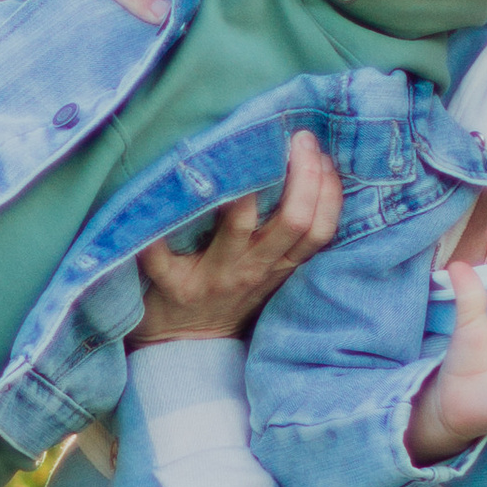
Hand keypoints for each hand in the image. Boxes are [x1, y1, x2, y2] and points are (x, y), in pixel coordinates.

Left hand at [129, 133, 341, 344]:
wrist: (184, 347)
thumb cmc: (228, 299)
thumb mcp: (267, 275)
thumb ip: (283, 240)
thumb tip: (306, 178)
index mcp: (277, 268)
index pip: (317, 230)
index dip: (328, 192)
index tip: (323, 155)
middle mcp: (252, 270)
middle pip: (293, 221)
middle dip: (304, 176)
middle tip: (301, 139)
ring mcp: (214, 277)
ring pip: (242, 224)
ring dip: (248, 185)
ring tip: (250, 147)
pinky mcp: (174, 285)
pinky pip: (164, 255)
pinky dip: (158, 228)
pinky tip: (162, 192)